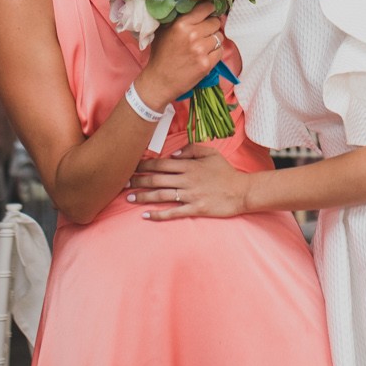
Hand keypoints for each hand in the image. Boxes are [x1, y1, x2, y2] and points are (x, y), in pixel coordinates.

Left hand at [125, 145, 250, 219]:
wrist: (242, 191)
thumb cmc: (226, 172)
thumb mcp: (211, 153)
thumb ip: (191, 150)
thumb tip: (173, 154)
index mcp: (189, 165)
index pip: (161, 164)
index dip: (144, 165)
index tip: (130, 166)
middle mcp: (186, 180)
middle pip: (157, 179)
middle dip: (138, 181)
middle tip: (123, 183)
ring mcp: (190, 195)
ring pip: (161, 195)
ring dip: (143, 196)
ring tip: (129, 198)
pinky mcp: (195, 209)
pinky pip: (173, 212)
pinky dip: (158, 215)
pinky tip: (146, 216)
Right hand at [140, 7, 225, 107]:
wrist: (160, 81)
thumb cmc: (161, 55)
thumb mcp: (164, 31)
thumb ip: (178, 18)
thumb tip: (195, 6)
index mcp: (181, 24)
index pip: (206, 8)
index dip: (210, 10)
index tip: (210, 12)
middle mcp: (192, 35)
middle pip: (215, 22)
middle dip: (212, 26)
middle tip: (205, 32)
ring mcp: (201, 50)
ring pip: (219, 37)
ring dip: (214, 40)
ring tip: (204, 45)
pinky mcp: (206, 64)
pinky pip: (220, 51)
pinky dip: (215, 52)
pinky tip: (206, 55)